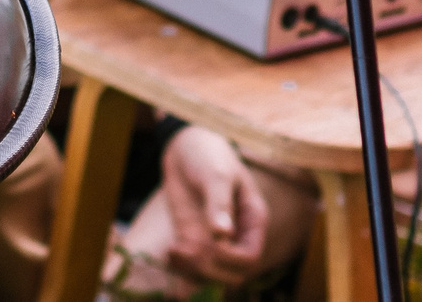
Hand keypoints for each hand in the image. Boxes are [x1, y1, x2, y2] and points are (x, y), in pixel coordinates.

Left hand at [158, 127, 269, 283]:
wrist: (185, 148)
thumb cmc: (208, 155)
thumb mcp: (216, 174)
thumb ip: (219, 203)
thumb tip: (223, 234)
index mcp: (252, 220)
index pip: (250, 257)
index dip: (231, 260)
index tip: (210, 246)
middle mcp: (237, 236)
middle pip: (233, 274)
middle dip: (210, 269)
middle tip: (185, 251)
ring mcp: (215, 240)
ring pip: (211, 274)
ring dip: (193, 271)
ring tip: (173, 251)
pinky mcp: (194, 239)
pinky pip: (192, 265)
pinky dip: (181, 267)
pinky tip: (169, 252)